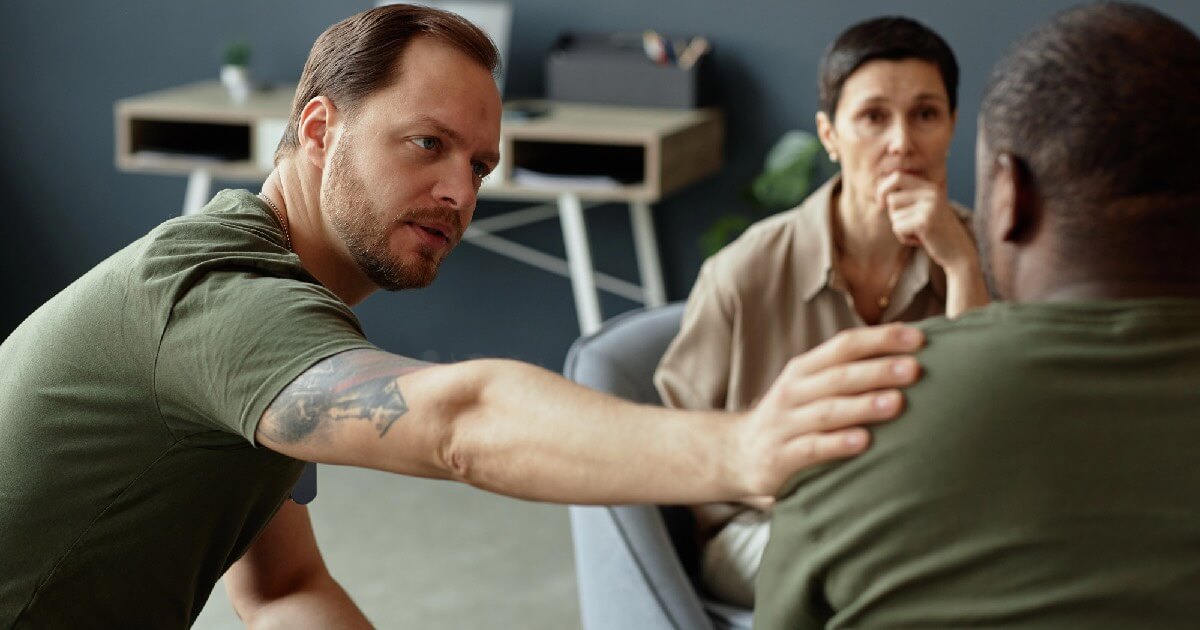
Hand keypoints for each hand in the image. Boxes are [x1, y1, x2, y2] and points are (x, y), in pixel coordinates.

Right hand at [730, 323, 923, 497]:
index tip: (918, 339)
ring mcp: (784, 424)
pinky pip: (811, 448)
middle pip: (838, 377)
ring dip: (862, 406)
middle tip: (914, 369)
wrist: (738, 453)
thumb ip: (847, 374)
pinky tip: (863, 441)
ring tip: (896, 403)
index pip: (843, 346)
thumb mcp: (811, 388)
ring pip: (826, 411)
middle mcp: (793, 392)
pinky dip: (837, 443)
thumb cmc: (792, 417)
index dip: (880, 340)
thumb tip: (908, 358)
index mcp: (804, 369)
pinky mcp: (780, 457)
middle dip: (877, 370)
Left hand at [878, 171, 976, 273]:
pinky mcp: (924, 221)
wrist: (959, 252)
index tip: (881, 204)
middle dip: (894, 215)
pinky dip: (904, 238)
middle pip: (891, 198)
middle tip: (910, 225)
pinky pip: (898, 228)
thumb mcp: (924, 210)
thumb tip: (880, 193)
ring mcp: (929, 206)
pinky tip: (920, 240)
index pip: (897, 176)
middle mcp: (930, 193)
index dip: (883, 189)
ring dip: (900, 228)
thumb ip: (907, 198)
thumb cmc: (936, 233)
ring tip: (918, 233)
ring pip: (893, 215)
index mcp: (930, 187)